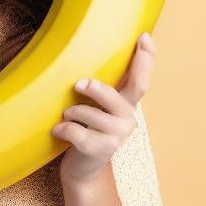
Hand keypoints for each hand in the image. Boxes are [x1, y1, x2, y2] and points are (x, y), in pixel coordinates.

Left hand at [52, 32, 156, 185]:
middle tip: (79, 84)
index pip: (141, 79)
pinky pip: (75, 130)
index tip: (144, 37)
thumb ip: (102, 88)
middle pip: (116, 95)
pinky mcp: (101, 149)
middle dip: (96, 88)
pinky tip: (59, 132)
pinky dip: (62, 129)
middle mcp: (128, 119)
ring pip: (87, 112)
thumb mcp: (97, 108)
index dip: (146, 59)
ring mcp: (117, 136)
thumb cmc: (88, 130)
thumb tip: (91, 57)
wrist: (83, 168)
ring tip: (68, 118)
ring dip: (71, 112)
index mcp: (127, 104)